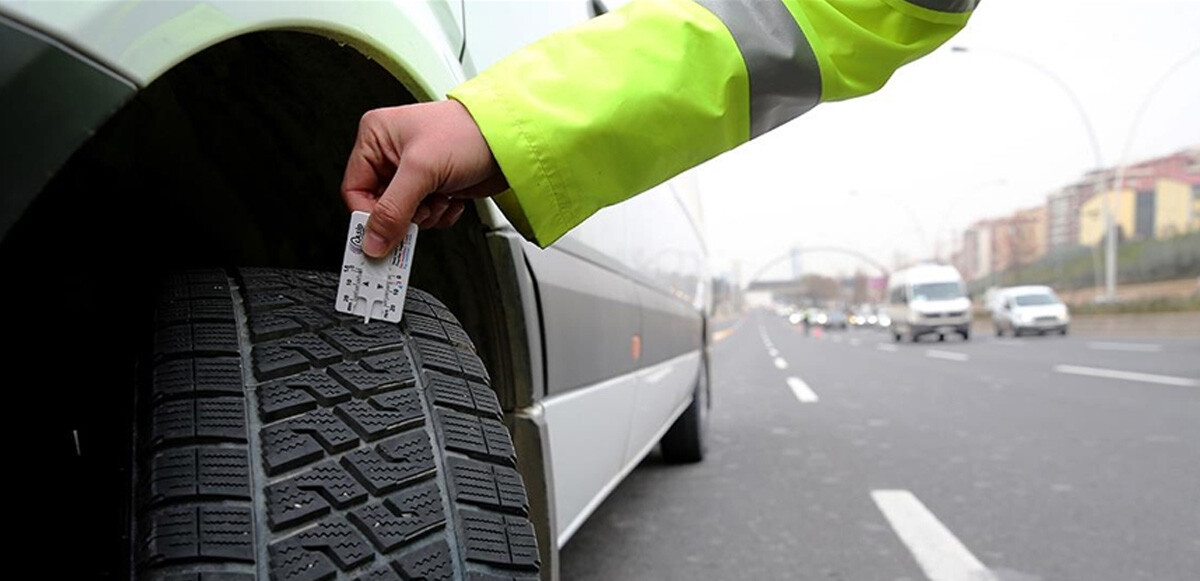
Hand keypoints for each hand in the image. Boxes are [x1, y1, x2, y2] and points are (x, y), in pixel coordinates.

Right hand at [341, 100, 507, 256]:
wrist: (511, 141)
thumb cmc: (468, 133)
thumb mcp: (422, 170)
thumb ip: (393, 209)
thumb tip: (372, 240)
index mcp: (376, 136)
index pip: (355, 188)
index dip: (369, 214)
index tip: (381, 235)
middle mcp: (391, 153)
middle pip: (380, 205)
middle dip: (403, 214)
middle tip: (419, 214)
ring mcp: (415, 171)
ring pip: (403, 214)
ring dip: (425, 215)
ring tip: (440, 198)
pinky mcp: (435, 185)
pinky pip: (425, 215)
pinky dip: (439, 214)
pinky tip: (451, 198)